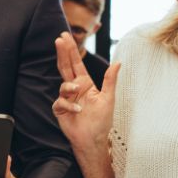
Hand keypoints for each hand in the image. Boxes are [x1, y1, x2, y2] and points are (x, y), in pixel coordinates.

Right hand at [52, 32, 119, 153]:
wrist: (93, 140)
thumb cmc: (102, 121)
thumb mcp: (109, 98)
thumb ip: (110, 80)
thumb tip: (117, 63)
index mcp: (86, 84)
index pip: (76, 63)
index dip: (71, 50)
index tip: (64, 37)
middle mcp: (75, 89)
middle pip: (66, 67)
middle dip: (63, 53)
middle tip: (59, 39)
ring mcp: (66, 99)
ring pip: (63, 85)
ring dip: (69, 86)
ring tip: (76, 90)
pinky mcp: (60, 110)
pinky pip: (60, 102)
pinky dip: (68, 105)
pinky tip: (77, 110)